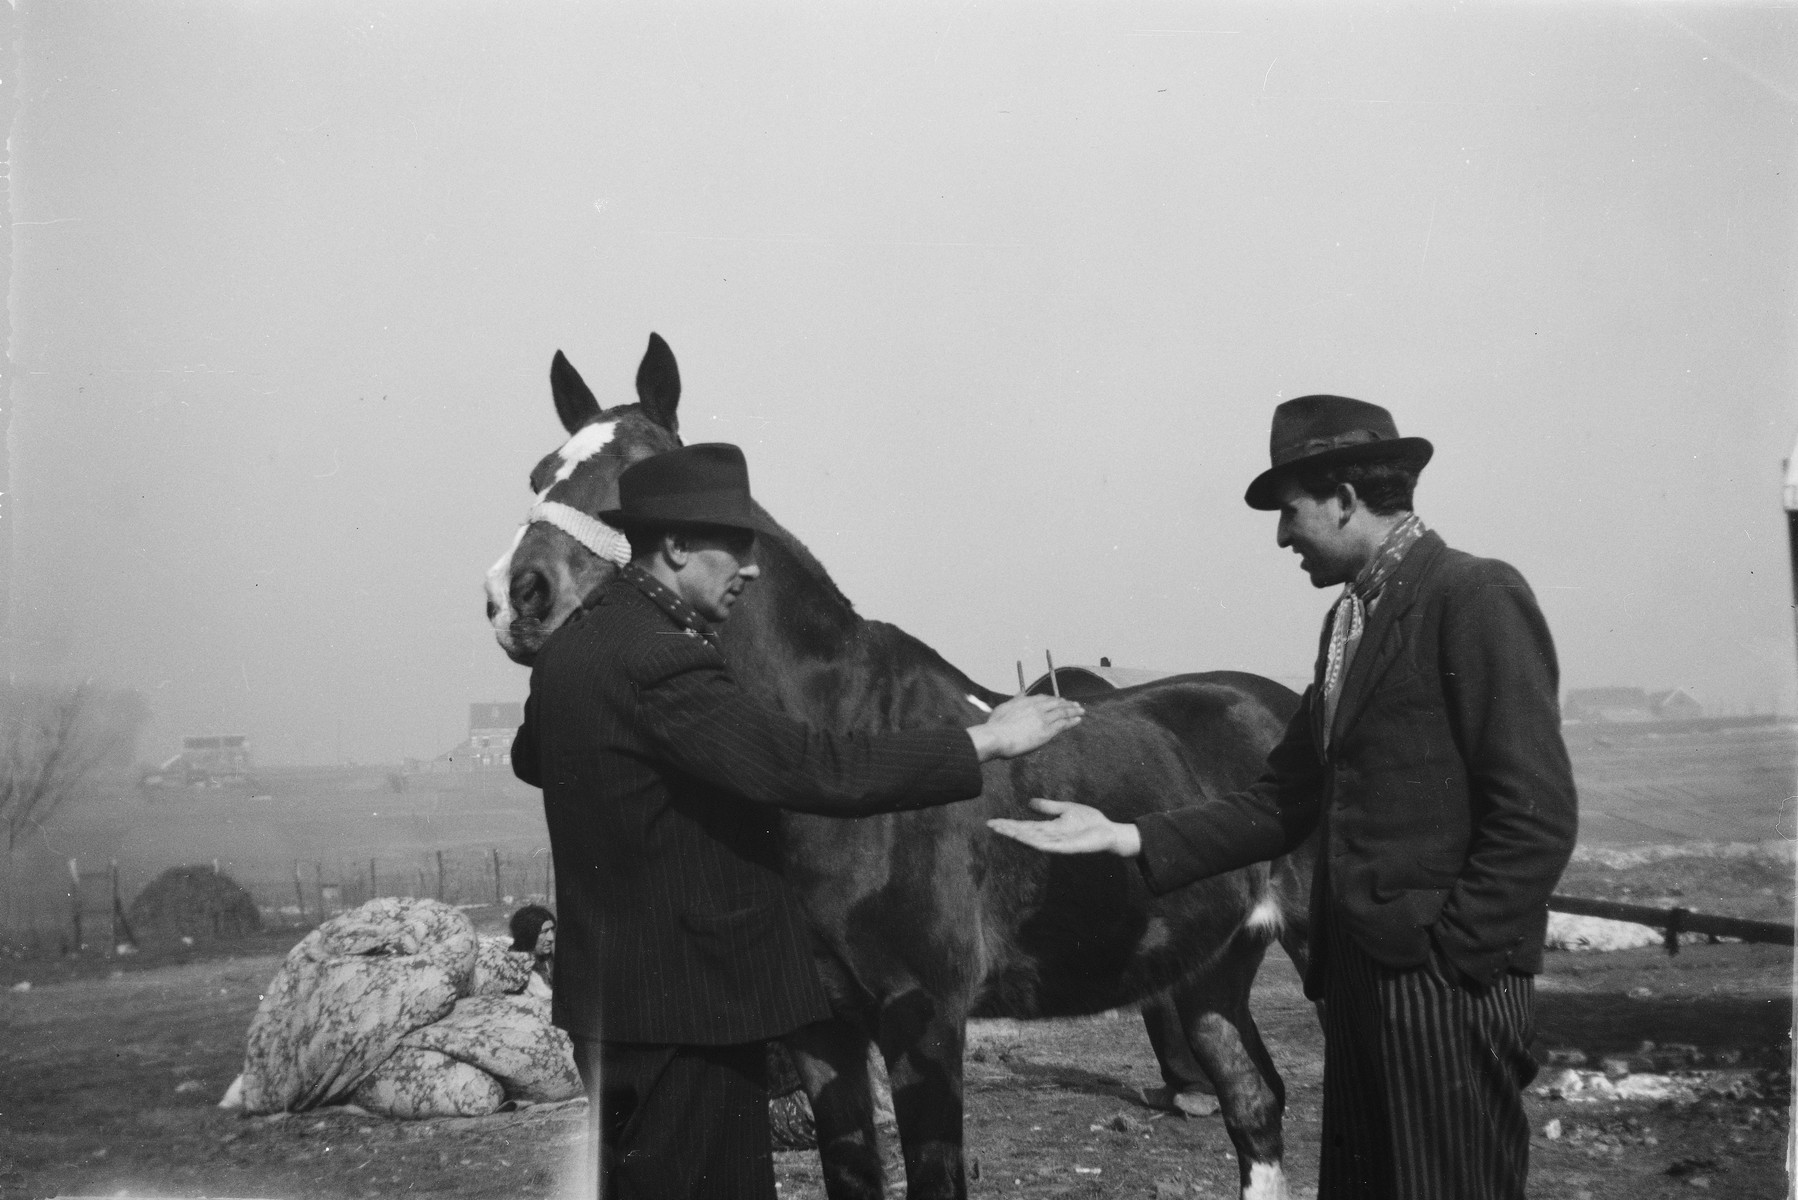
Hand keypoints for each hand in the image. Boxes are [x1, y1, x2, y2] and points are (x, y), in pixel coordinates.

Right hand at [967, 695, 1083, 760]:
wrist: (996, 737)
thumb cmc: (995, 726)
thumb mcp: (1003, 708)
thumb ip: (1015, 700)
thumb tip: (1021, 693)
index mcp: (1026, 701)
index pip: (1044, 698)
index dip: (1053, 699)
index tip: (1059, 700)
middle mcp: (1036, 707)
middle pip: (1056, 703)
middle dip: (1067, 703)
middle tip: (1075, 704)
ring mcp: (1043, 718)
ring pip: (1062, 712)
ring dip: (1073, 710)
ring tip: (1081, 711)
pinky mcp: (1046, 730)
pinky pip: (1063, 724)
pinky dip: (1072, 720)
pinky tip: (1078, 719)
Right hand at [986, 798, 1142, 857]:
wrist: (1109, 832)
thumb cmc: (1090, 821)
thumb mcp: (1066, 809)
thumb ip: (1048, 807)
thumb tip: (1029, 802)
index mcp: (1049, 827)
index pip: (1025, 826)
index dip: (1009, 824)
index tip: (993, 821)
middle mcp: (1050, 837)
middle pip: (1025, 833)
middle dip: (1008, 830)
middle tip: (991, 825)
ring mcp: (1058, 843)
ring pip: (1033, 840)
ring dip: (1018, 836)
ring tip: (1003, 831)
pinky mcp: (1068, 848)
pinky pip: (1049, 845)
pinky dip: (1036, 843)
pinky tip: (1025, 840)